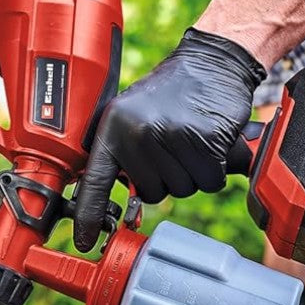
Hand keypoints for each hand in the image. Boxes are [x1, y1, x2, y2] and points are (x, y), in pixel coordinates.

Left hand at [72, 27, 265, 251]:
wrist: (211, 62)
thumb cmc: (172, 93)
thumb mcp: (134, 115)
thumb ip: (123, 153)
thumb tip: (115, 198)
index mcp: (114, 127)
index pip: (96, 181)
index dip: (90, 214)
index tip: (86, 241)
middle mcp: (138, 132)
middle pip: (155, 193)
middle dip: (170, 176)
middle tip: (175, 144)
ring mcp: (171, 135)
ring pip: (185, 189)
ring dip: (195, 172)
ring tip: (192, 138)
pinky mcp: (204, 138)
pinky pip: (211, 180)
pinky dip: (217, 167)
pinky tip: (212, 140)